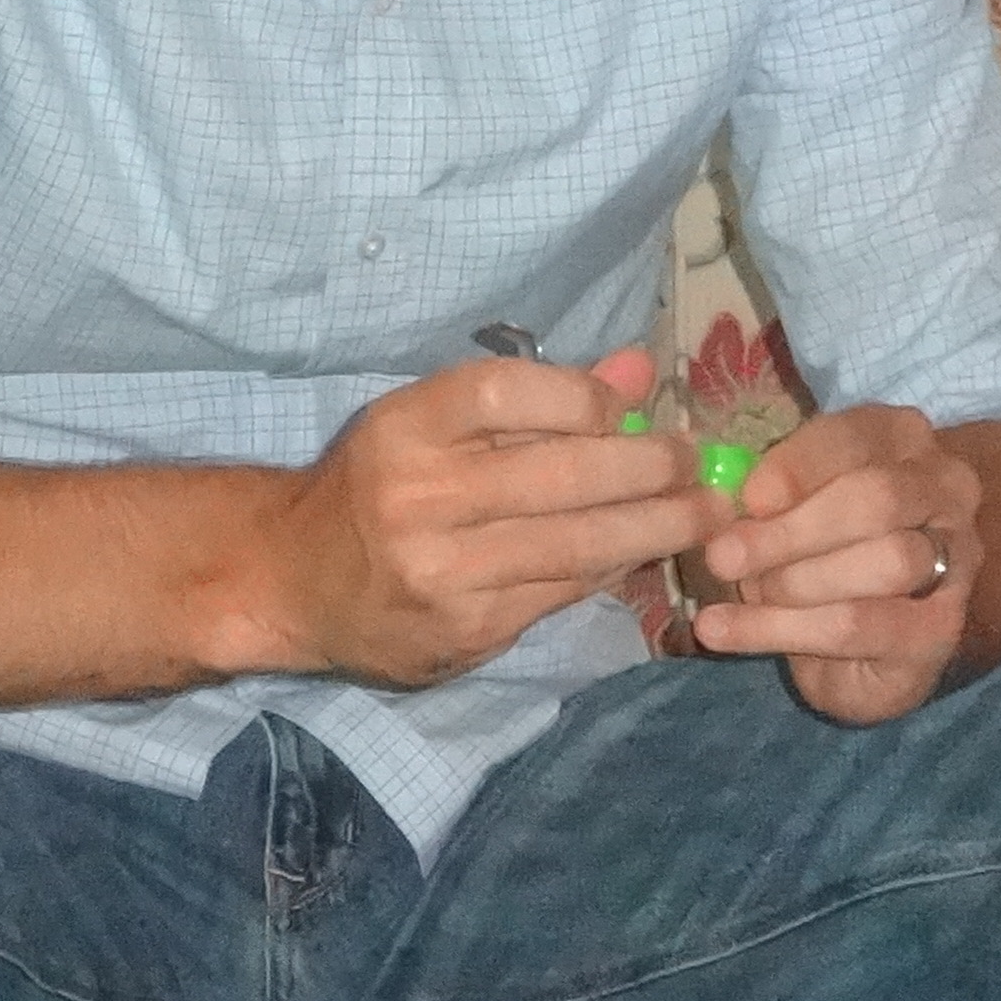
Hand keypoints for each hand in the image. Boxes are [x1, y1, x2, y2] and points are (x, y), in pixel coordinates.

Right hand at [260, 347, 706, 686]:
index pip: (504, 394)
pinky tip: (647, 553)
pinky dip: (613, 570)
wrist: (292, 582)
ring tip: (708, 513)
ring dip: (657, 528)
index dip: (582, 396)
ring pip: (575, 545)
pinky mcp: (464, 631)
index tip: (631, 405)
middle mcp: (417, 498)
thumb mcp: (431, 424)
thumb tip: (639, 369)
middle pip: (560, 475)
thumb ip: (536, 398)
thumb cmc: (375, 485)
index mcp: (404, 429)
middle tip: (699, 462)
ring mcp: (441, 572)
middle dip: (649, 468)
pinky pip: (561, 594)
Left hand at [685, 402, 981, 723]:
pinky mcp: (938, 630)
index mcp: (903, 439)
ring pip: (886, 562)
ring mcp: (956, 561)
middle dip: (792, 531)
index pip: (854, 437)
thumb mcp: (788, 507)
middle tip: (724, 557)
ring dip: (798, 582)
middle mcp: (944, 490)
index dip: (798, 467)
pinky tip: (724, 632)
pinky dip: (782, 629)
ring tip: (744, 592)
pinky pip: (860, 625)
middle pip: (877, 500)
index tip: (748, 499)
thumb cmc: (817, 552)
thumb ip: (766, 497)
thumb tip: (725, 503)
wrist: (860, 646)